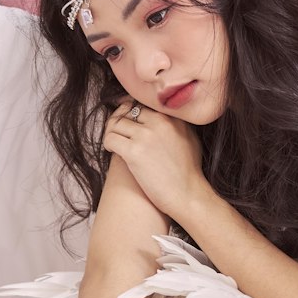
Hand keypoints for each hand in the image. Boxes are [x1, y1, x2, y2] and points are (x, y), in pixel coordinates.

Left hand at [102, 99, 207, 220]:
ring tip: (115, 143)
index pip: (143, 103)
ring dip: (112, 133)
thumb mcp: (190, 138)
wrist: (188, 194)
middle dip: (120, 120)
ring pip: (116, 124)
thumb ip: (176, 124)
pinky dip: (108, 144)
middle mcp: (160, 121)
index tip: (127, 118)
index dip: (132, 110)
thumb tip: (161, 116)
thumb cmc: (189, 172)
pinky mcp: (134, 151)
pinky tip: (113, 151)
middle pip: (128, 111)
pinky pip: (110, 139)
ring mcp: (146, 135)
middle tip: (118, 132)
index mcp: (173, 116)